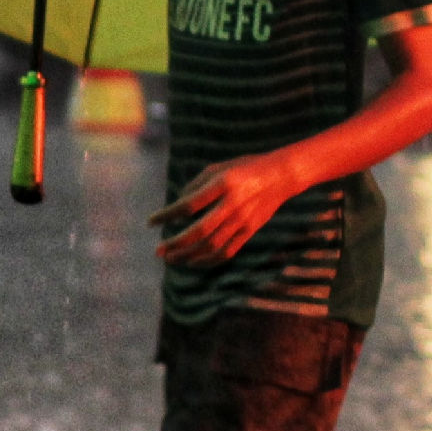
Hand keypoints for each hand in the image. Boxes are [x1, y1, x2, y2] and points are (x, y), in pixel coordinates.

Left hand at [150, 157, 298, 265]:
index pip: (189, 205)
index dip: (167, 215)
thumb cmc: (244, 168)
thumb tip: (177, 207)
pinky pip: (227, 252)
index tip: (151, 222)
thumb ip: (195, 186)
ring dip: (188, 256)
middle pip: (200, 231)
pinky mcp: (250, 231)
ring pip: (212, 246)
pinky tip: (192, 262)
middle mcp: (233, 204)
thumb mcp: (218, 168)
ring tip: (170, 258)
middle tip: (158, 250)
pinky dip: (207, 261)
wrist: (280, 176)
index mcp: (222, 184)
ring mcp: (243, 220)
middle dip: (176, 243)